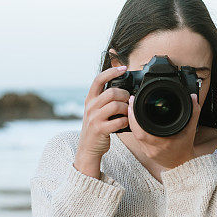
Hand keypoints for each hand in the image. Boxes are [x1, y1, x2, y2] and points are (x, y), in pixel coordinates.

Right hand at [75, 60, 130, 178]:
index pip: (98, 79)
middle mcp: (90, 107)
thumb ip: (104, 99)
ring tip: (127, 113)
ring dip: (126, 109)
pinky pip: (118, 121)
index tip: (123, 68)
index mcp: (90, 99)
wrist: (88, 148)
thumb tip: (123, 89)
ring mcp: (94, 118)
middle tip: (128, 101)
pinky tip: (125, 123)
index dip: (111, 71)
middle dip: (124, 95)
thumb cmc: (96, 127)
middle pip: (111, 92)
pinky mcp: (100, 129)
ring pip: (116, 105)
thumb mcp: (96, 110)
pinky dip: (126, 121)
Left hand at [127, 91, 201, 169]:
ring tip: (132, 107)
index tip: (134, 103)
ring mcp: (148, 151)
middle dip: (131, 115)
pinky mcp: (145, 151)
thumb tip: (193, 97)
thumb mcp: (191, 129)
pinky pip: (137, 138)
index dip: (135, 118)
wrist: (183, 164)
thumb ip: (194, 112)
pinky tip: (136, 119)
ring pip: (135, 134)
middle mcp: (153, 148)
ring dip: (132, 121)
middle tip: (131, 102)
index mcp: (163, 143)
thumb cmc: (186, 147)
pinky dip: (136, 128)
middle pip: (135, 131)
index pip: (142, 131)